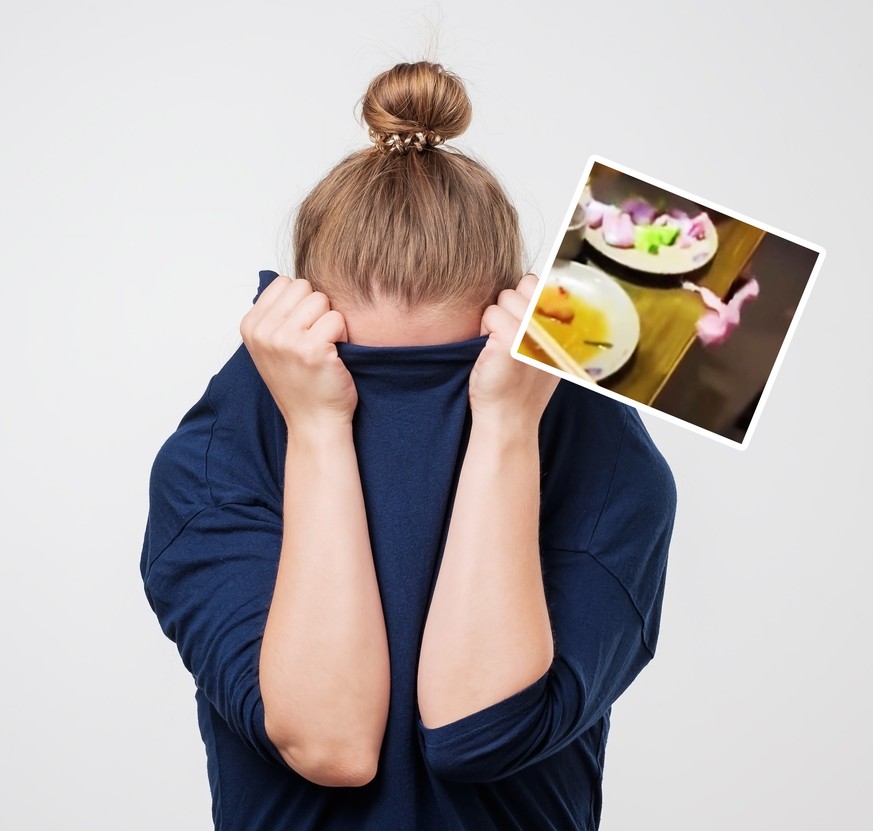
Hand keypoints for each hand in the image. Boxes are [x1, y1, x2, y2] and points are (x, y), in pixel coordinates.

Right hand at [239, 276, 356, 430]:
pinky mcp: (311, 349)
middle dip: (316, 309)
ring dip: (330, 322)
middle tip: (316, 339)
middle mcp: (263, 331)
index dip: (301, 303)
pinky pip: (337, 319)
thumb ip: (276, 314)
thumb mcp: (272, 346)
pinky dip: (343, 336)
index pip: (284, 283)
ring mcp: (285, 340)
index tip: (301, 331)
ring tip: (325, 348)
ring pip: (321, 300)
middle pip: (304, 287)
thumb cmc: (300, 383)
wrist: (313, 422)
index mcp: (250, 326)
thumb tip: (291, 282)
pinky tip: (334, 357)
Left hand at [469, 273, 559, 428]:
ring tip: (500, 345)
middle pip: (522, 286)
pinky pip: (491, 314)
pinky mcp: (513, 338)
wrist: (508, 417)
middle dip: (509, 306)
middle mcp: (554, 324)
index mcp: (563, 325)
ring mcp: (535, 330)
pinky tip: (492, 352)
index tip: (520, 324)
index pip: (538, 283)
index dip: (523, 298)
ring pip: (505, 298)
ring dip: (495, 318)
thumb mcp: (542, 350)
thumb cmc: (519, 384)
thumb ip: (542, 319)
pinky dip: (485, 330)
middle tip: (508, 338)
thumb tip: (530, 284)